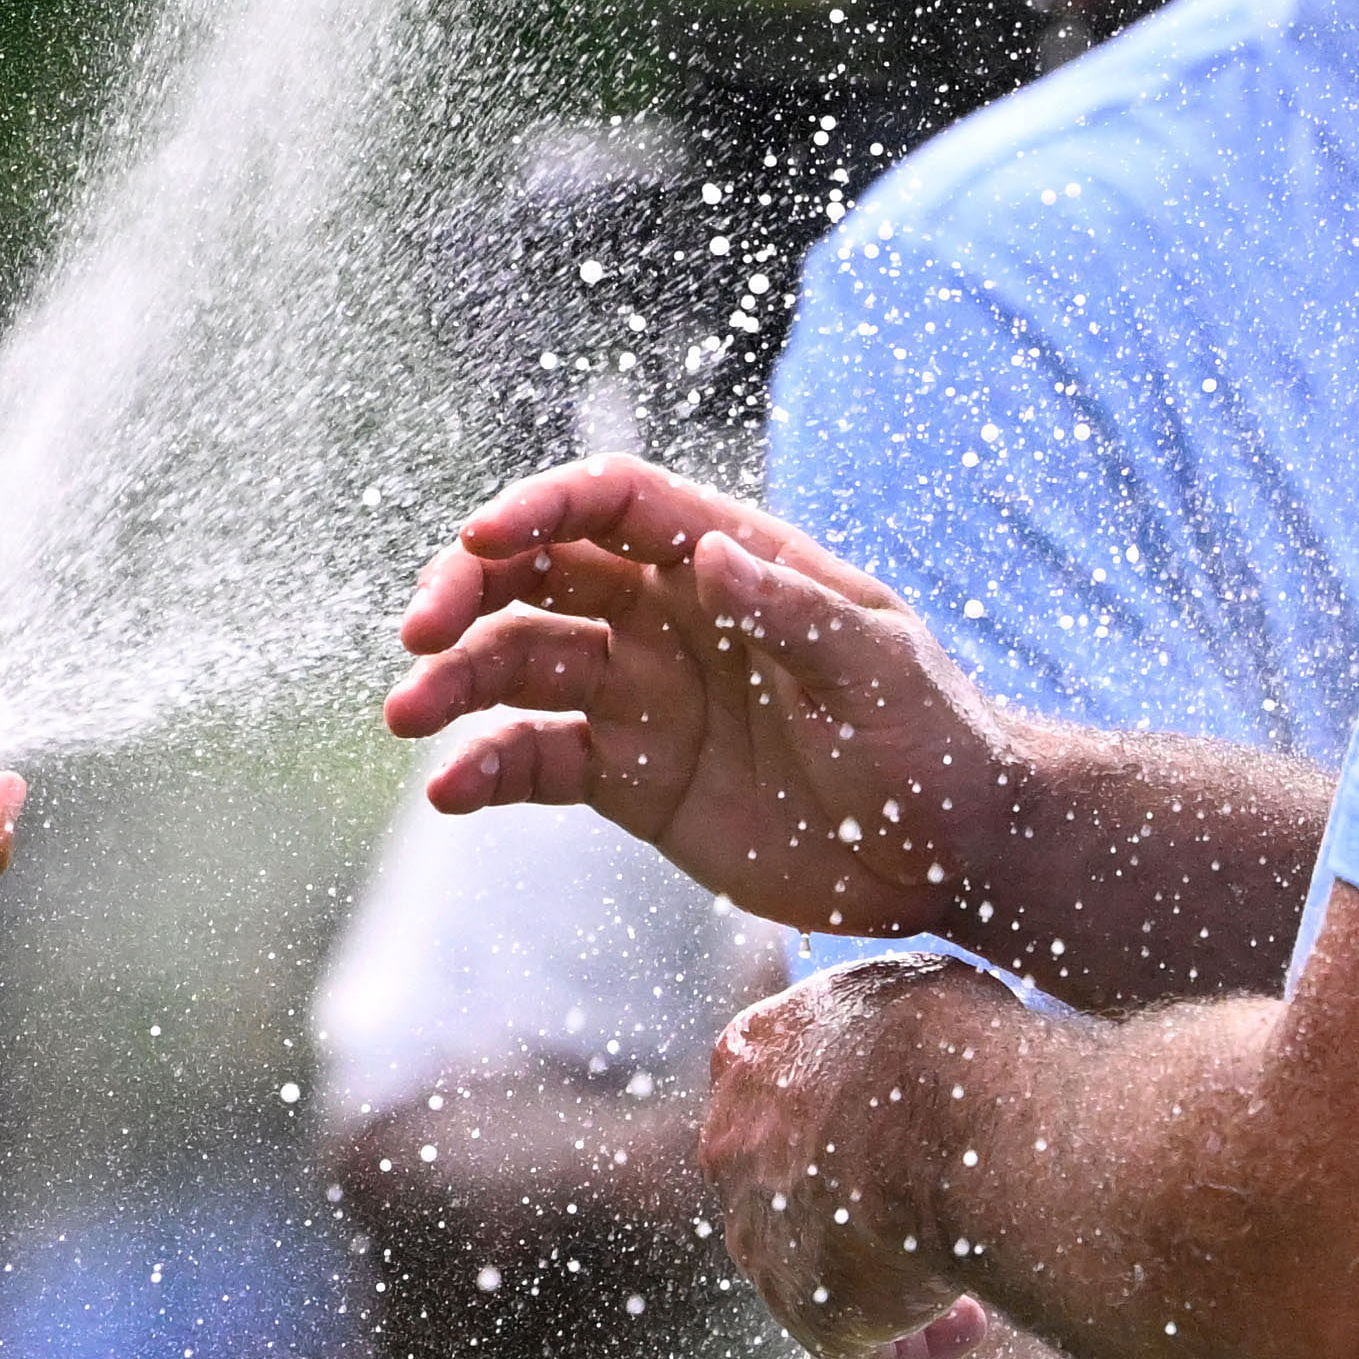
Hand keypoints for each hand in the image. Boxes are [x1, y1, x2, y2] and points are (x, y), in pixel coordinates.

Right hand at [383, 462, 1020, 937]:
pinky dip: (483, 768)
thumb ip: (793, 611)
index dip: (539, 507)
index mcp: (729, 562)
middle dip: (466, 590)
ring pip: (518, 664)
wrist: (951, 854)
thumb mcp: (880, 668)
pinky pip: (535, 760)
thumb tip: (705, 552)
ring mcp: (641, 696)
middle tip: (418, 635)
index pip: (612, 504)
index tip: (479, 538)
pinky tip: (451, 788)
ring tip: (408, 717)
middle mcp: (669, 616)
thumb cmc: (937, 740)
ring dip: (454, 681)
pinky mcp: (629, 778)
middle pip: (537, 573)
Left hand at [698, 958, 1015, 1358]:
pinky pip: (861, 1344)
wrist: (936, 1114)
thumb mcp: (909, 988)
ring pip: (817, 1266)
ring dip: (882, 1275)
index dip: (849, 1115)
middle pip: (786, 1181)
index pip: (785, 1091)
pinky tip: (968, 1324)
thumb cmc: (942, 1035)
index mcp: (748, 1056)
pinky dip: (916, 1340)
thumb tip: (927, 1035)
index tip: (908, 1131)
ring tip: (959, 1279)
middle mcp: (729, 1147)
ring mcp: (755, 1235)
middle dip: (851, 1197)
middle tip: (926, 1206)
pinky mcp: (803, 1312)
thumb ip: (893, 1023)